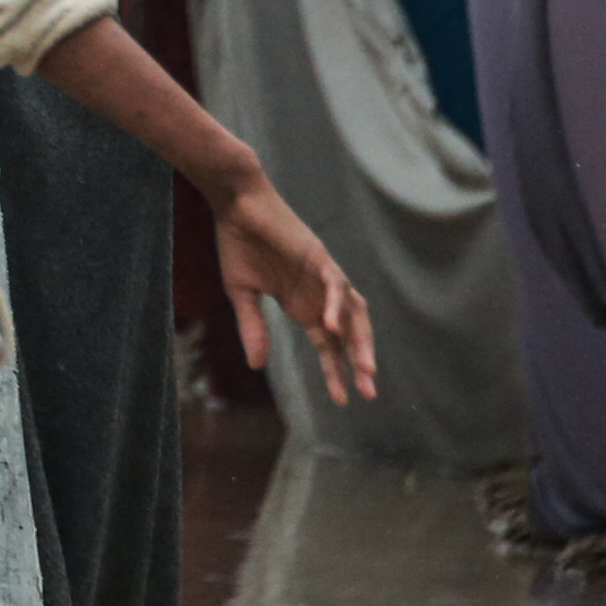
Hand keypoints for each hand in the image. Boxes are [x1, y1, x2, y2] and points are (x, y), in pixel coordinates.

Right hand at [213, 175, 376, 408]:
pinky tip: (331, 328)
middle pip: (348, 333)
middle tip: (368, 392)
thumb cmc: (237, 243)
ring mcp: (322, 274)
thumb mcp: (241, 294)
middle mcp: (318, 293)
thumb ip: (252, 327)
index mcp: (302, 303)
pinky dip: (335, 306)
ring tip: (364, 368)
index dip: (335, 371)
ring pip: (353, 310)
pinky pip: (334, 283)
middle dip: (358, 362)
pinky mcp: (318, 256)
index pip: (327, 344)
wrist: (236, 205)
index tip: (342, 400)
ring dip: (360, 339)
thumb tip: (256, 366)